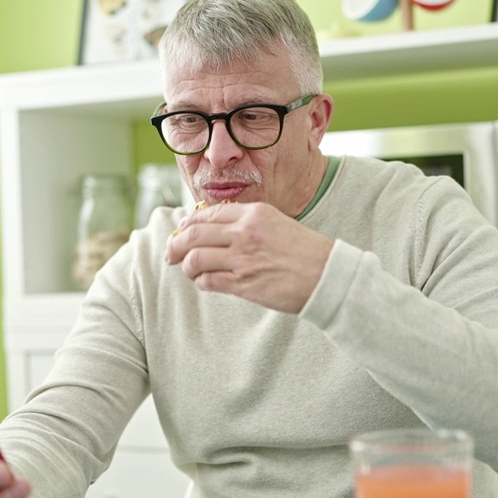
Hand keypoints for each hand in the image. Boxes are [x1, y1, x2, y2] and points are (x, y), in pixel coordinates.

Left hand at [165, 202, 333, 313]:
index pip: (208, 214)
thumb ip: (247, 224)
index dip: (188, 224)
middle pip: (194, 234)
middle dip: (176, 244)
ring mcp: (243, 258)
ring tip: (189, 270)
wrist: (327, 275)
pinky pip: (209, 280)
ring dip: (187, 266)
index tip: (181, 232)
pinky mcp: (244, 283)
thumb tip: (215, 230)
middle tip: (171, 253)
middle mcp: (245, 232)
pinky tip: (206, 281)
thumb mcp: (277, 224)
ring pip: (195, 258)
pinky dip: (201, 281)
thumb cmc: (305, 252)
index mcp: (254, 213)